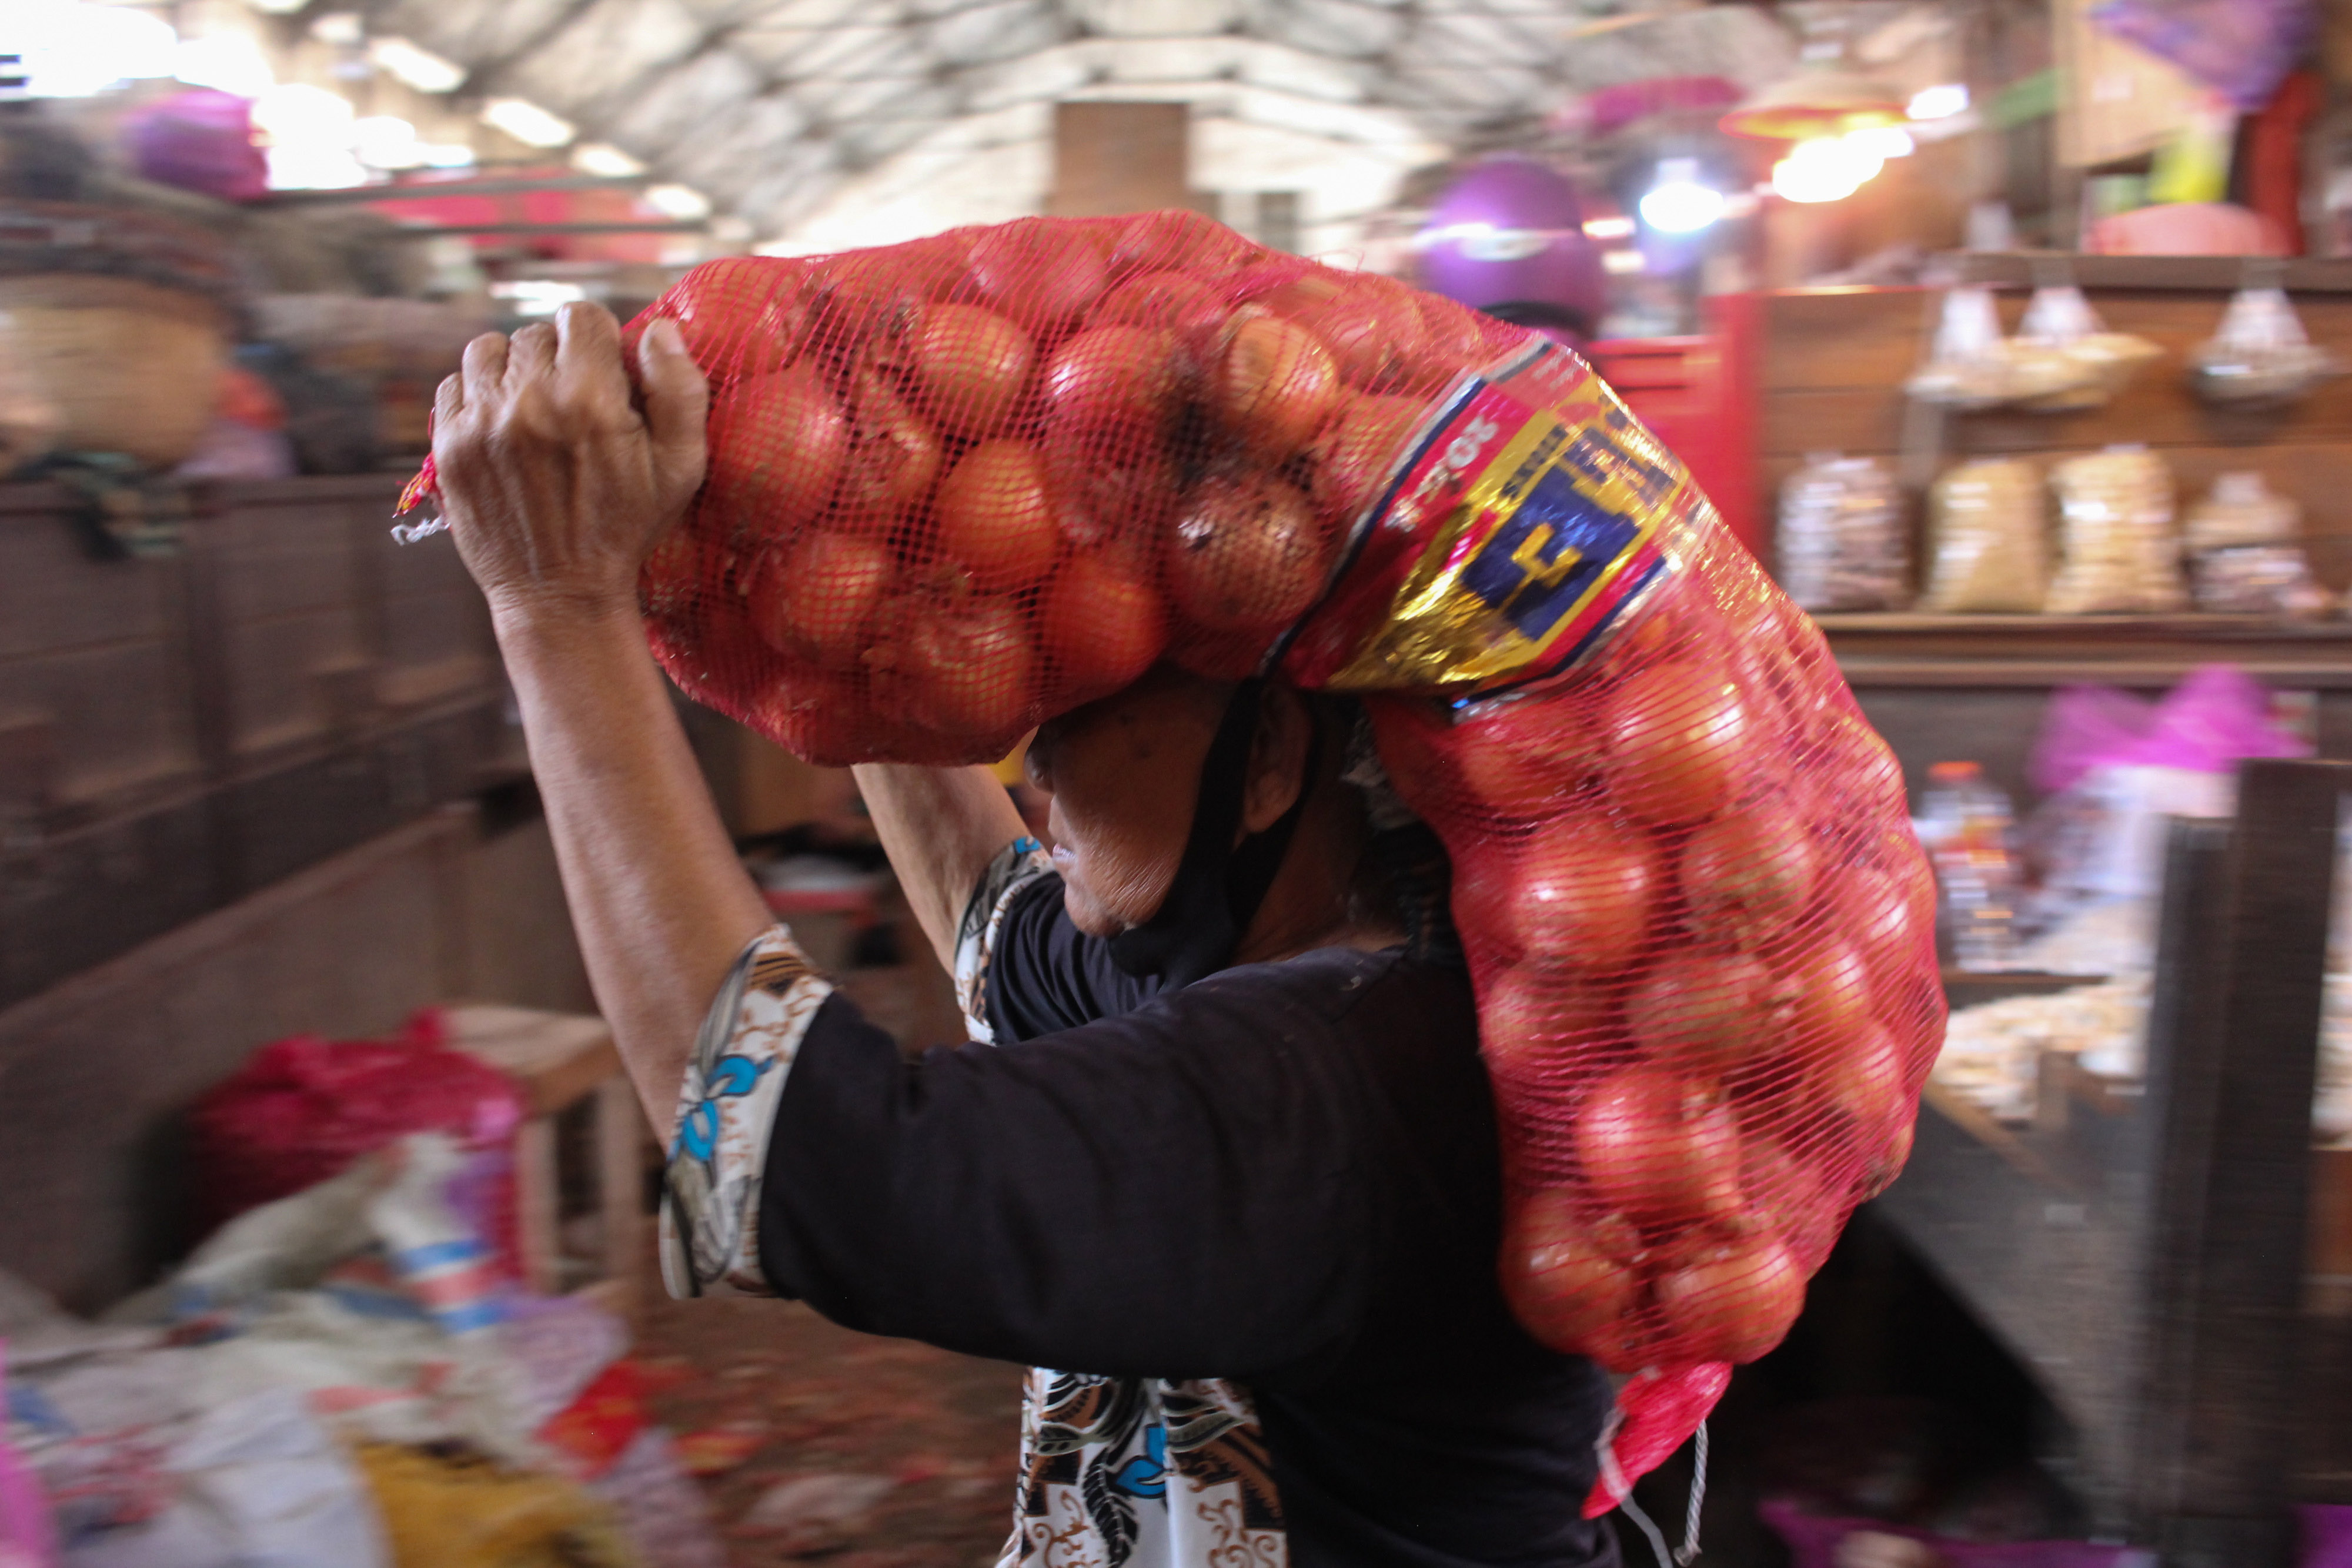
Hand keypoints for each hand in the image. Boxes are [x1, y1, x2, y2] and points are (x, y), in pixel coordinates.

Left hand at [432, 302, 707, 621]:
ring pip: (488, 349)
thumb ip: (680, 390)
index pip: (581, 315)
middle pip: (536, 333)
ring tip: (532, 405)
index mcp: (588, 400)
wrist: (560, 597)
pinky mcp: (448, 446)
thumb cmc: (627, 529)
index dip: (597, 338)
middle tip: (572, 402)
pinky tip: (502, 425)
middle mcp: (528, 402)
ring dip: (512, 368)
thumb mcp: (681, 468)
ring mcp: (481, 423)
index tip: (603, 371)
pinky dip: (476, 395)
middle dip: (558, 358)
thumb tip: (658, 329)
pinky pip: (454, 385)